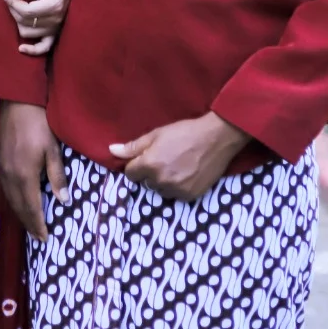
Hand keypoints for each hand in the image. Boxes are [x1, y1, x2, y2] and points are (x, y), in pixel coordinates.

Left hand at [0, 0, 76, 56]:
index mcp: (54, 4)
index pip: (28, 11)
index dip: (13, 3)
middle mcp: (56, 19)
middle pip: (25, 21)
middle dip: (13, 8)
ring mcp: (56, 28)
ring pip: (28, 33)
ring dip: (17, 21)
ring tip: (16, 6)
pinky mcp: (54, 33)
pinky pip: (44, 47)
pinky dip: (32, 50)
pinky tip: (21, 48)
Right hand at [0, 101, 68, 241]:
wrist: (17, 102)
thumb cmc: (39, 124)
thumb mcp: (52, 149)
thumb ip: (57, 175)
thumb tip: (63, 200)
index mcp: (24, 175)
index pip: (31, 207)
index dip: (37, 224)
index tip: (44, 238)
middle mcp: (9, 176)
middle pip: (18, 207)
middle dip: (28, 223)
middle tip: (38, 237)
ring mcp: (1, 169)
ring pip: (10, 199)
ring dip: (20, 213)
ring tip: (30, 224)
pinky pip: (5, 188)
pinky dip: (13, 200)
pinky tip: (20, 201)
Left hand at [109, 113, 247, 201]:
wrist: (215, 138)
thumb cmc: (184, 132)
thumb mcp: (156, 134)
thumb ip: (133, 147)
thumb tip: (112, 151)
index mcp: (149, 165)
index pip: (130, 174)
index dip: (136, 165)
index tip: (146, 158)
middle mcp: (161, 181)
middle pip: (145, 183)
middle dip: (150, 173)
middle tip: (164, 159)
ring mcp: (176, 190)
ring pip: (160, 191)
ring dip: (163, 182)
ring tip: (176, 166)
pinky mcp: (190, 196)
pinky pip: (175, 195)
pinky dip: (177, 187)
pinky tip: (186, 173)